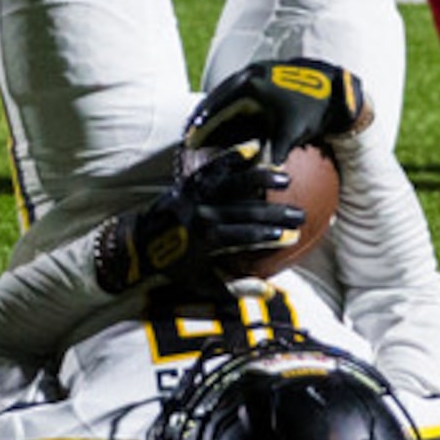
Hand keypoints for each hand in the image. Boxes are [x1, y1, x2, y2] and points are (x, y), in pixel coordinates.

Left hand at [94, 153, 302, 293]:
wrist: (138, 243)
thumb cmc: (174, 266)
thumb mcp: (201, 284)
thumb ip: (235, 289)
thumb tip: (269, 292)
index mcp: (205, 240)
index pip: (244, 236)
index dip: (269, 236)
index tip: (292, 236)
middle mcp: (202, 214)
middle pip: (246, 211)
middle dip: (276, 212)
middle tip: (300, 213)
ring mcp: (195, 195)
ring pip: (233, 183)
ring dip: (261, 179)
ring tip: (285, 177)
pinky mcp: (190, 181)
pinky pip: (214, 166)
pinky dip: (233, 156)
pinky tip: (255, 148)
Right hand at [184, 58, 371, 169]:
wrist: (337, 86)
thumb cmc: (314, 109)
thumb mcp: (290, 133)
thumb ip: (273, 154)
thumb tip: (262, 182)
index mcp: (250, 85)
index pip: (217, 108)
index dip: (202, 126)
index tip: (189, 141)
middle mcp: (249, 74)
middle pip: (216, 99)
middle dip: (203, 118)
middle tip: (188, 136)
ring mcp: (256, 71)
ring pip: (227, 94)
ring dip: (215, 111)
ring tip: (202, 129)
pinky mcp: (264, 73)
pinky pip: (239, 91)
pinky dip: (230, 105)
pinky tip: (227, 121)